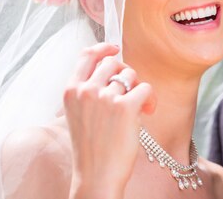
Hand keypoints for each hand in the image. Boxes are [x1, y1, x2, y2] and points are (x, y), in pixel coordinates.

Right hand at [64, 43, 155, 198]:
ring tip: (140, 107)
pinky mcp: (126, 107)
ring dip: (139, 88)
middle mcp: (86, 90)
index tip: (115, 48)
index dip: (104, 47)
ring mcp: (105, 98)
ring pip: (131, 74)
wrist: (96, 176)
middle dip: (126, 74)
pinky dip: (151, 99)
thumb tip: (111, 66)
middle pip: (113, 63)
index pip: (86, 55)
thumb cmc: (91, 147)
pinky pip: (146, 88)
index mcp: (70, 90)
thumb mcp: (78, 113)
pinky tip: (148, 111)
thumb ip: (88, 89)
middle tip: (131, 92)